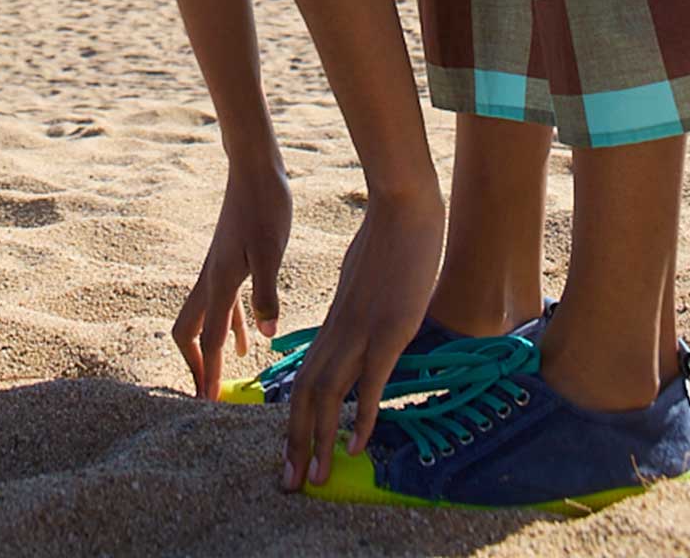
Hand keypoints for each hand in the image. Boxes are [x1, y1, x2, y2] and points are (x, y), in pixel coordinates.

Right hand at [172, 155, 292, 399]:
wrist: (255, 167)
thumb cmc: (264, 205)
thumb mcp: (270, 250)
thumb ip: (266, 291)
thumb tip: (266, 335)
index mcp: (219, 281)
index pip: (210, 340)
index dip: (208, 374)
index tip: (206, 406)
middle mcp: (211, 279)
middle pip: (189, 333)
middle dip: (195, 366)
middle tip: (206, 396)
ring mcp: (218, 270)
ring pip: (204, 320)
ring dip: (212, 350)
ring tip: (225, 381)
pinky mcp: (230, 262)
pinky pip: (223, 306)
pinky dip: (230, 327)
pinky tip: (249, 341)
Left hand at [282, 180, 444, 491]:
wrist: (400, 206)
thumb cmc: (386, 236)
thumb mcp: (360, 278)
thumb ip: (354, 306)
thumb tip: (356, 320)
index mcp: (333, 322)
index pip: (305, 379)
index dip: (295, 419)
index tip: (292, 451)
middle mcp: (340, 332)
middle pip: (307, 396)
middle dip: (297, 443)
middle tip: (290, 483)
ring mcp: (362, 332)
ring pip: (330, 395)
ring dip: (320, 441)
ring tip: (314, 478)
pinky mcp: (388, 330)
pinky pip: (370, 382)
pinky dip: (360, 417)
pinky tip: (356, 445)